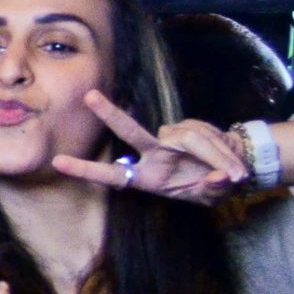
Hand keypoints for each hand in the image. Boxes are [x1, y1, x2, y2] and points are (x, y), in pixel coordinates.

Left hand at [51, 90, 251, 203]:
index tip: (58, 162)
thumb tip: (217, 178)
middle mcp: (154, 155)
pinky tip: (229, 159)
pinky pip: (204, 134)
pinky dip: (221, 148)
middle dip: (110, 114)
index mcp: (149, 179)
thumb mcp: (210, 197)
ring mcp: (169, 138)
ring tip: (234, 173)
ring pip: (189, 137)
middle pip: (130, 131)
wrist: (234, 169)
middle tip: (89, 96)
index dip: (87, 169)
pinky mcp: (186, 126)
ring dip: (215, 155)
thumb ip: (211, 189)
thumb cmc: (213, 187)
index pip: (114, 175)